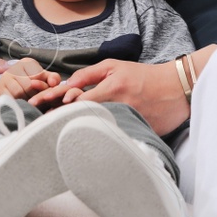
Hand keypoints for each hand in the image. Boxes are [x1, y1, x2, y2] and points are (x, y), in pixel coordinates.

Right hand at [0, 58, 60, 100]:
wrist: (14, 89)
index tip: (45, 93)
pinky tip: (22, 106)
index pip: (38, 75)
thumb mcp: (45, 79)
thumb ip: (53, 79)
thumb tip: (53, 83)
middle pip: (28, 85)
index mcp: (27, 62)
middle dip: (36, 95)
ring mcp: (4, 79)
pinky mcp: (0, 90)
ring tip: (31, 104)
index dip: (43, 87)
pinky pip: (10, 99)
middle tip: (39, 101)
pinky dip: (18, 104)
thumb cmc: (34, 84)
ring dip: (27, 101)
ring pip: (19, 93)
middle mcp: (13, 68)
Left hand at [32, 59, 191, 135]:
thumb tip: (66, 86)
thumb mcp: (114, 66)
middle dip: (60, 123)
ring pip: (99, 132)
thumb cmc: (142, 75)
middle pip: (84, 119)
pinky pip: (116, 141)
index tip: (38, 109)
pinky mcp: (139, 134)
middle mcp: (118, 107)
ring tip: (55, 139)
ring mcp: (129, 122)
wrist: (177, 87)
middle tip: (39, 128)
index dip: (57, 106)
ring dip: (78, 136)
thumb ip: (88, 75)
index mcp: (111, 88)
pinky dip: (101, 144)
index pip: (77, 100)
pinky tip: (87, 150)